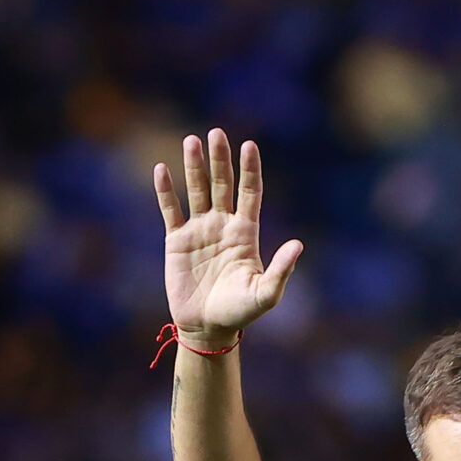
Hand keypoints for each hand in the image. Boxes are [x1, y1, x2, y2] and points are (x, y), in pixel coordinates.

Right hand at [151, 128, 302, 340]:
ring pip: (196, 191)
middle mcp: (223, 225)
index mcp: (246, 233)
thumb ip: (281, 269)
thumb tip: (298, 244)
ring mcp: (199, 230)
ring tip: (191, 141)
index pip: (249, 192)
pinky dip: (165, 191)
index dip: (249, 170)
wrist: (207, 327)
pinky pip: (170, 210)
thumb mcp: (266, 294)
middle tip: (216, 132)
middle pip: (222, 184)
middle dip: (220, 159)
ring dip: (194, 166)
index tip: (250, 145)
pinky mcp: (176, 241)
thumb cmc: (240, 312)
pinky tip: (162, 169)